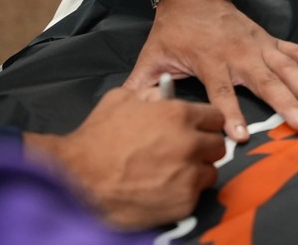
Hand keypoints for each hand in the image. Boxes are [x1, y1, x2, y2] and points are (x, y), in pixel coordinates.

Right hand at [24, 86, 224, 229]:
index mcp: (178, 114)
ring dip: (196, 170)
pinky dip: (183, 191)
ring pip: (210, 171)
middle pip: (217, 145)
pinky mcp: (183, 202)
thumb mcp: (121, 99)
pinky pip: (195, 194)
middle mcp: (189, 143)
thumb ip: (150, 95)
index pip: (215, 116)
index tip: (200, 127)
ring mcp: (188, 175)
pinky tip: (162, 187)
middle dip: (204, 146)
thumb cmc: (96, 139)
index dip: (206, 122)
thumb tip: (162, 97)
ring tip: (173, 170)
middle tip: (187, 149)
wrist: (79, 178)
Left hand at [126, 0, 297, 141]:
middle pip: (263, 81)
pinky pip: (295, 48)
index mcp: (209, 60)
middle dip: (284, 102)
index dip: (230, 113)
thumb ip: (141, 85)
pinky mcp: (267, 38)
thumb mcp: (152, 56)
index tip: (241, 136)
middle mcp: (237, 53)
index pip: (220, 91)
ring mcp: (257, 44)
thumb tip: (128, 110)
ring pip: (285, 67)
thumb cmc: (171, 30)